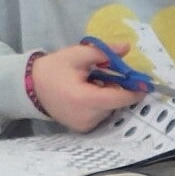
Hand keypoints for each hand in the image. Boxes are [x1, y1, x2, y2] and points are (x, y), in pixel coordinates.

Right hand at [30, 42, 145, 132]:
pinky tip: (87, 95)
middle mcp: (87, 117)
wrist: (29, 87)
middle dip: (117, 89)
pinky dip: (100, 105)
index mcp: (85, 99)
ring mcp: (85, 125)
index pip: (119, 98)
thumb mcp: (76, 55)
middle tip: (105, 76)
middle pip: (115, 103)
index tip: (145, 83)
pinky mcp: (83, 129)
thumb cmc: (53, 69)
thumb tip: (126, 47)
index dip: (134, 91)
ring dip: (108, 97)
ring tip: (92, 84)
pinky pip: (101, 115)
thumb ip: (102, 52)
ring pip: (109, 109)